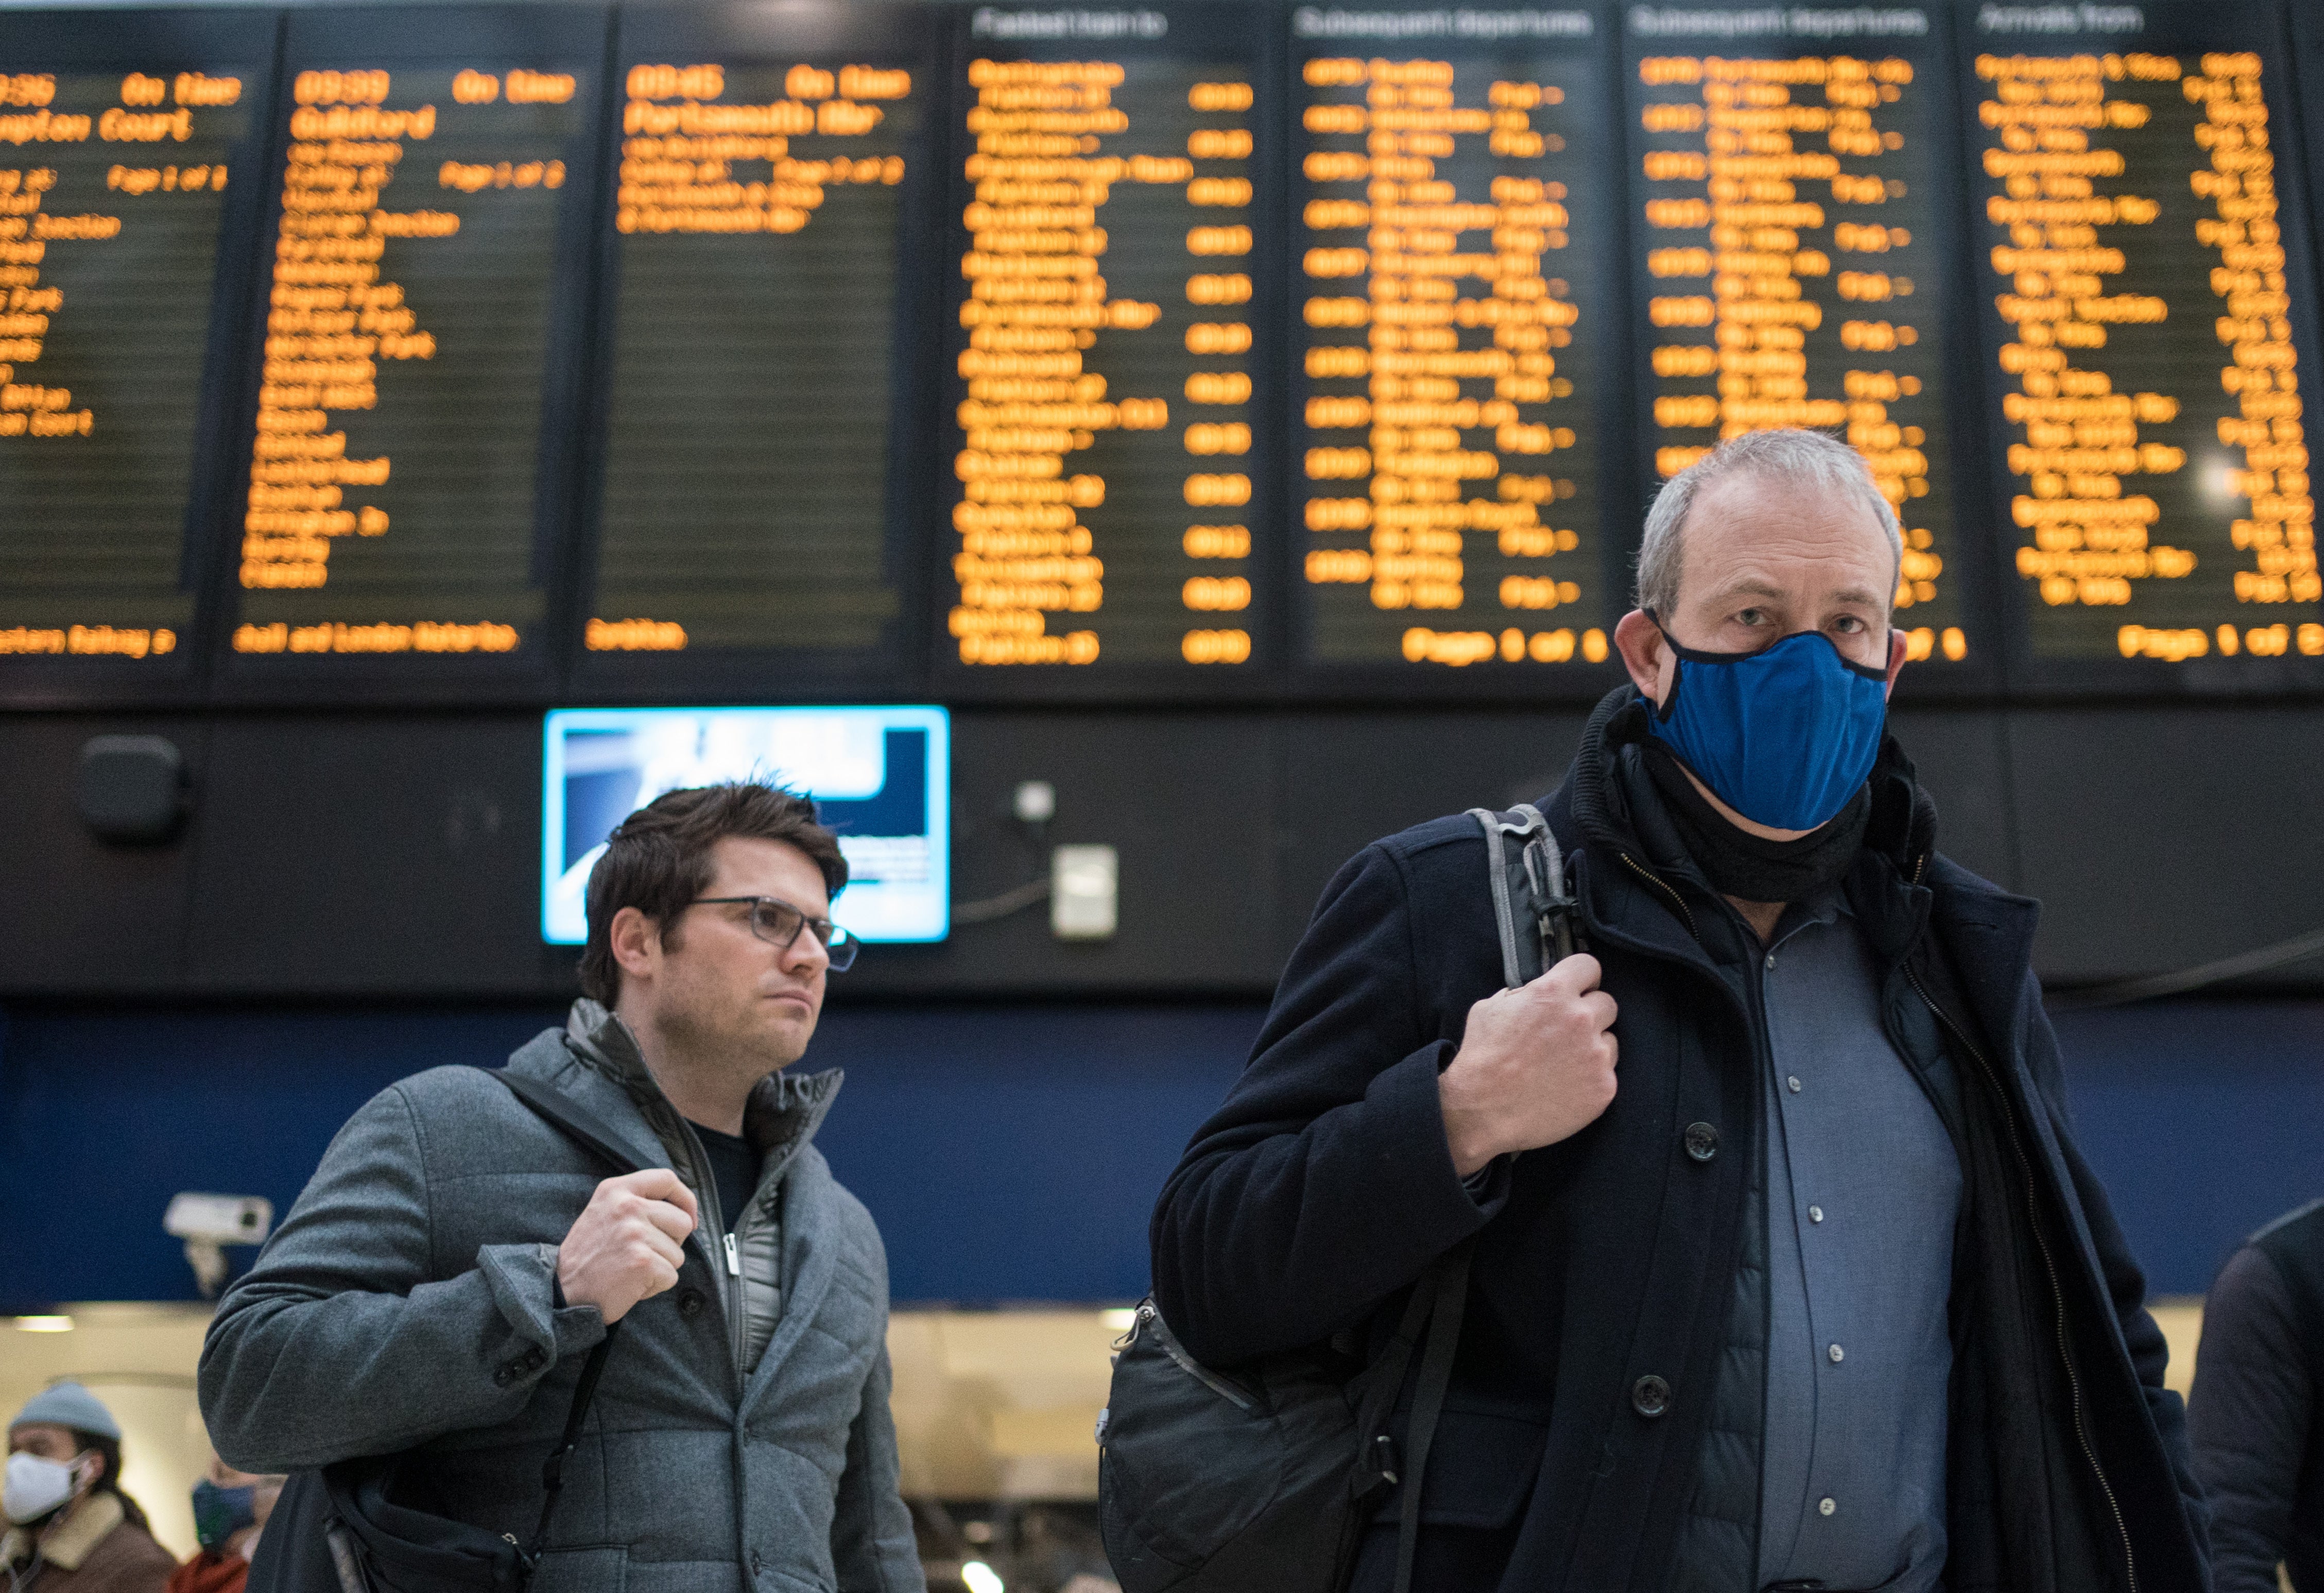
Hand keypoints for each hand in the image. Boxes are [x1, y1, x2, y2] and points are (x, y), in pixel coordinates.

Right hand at [555, 1170, 699, 1322]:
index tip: (689, 1217)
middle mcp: (626, 1206)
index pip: (666, 1179)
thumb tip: (683, 1209)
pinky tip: (630, 1285)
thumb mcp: (604, 1213)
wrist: (561, 1291)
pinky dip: (655, 1286)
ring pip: (678, 1253)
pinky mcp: (642, 1261)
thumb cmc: (588, 1257)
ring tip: (630, 1270)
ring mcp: (635, 1233)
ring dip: (660, 1267)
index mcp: (616, 1189)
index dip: (685, 1199)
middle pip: (682, 1221)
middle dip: (672, 1244)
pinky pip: (671, 1276)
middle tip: (643, 1255)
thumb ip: (636, 1202)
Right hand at [1438, 954, 1618, 1176]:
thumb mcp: (1489, 1009)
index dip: (1582, 978)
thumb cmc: (1482, 1060)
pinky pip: (1607, 1073)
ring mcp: (1596, 1055)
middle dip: (1590, 1013)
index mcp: (1552, 993)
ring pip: (1610, 1040)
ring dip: (1593, 1047)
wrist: (1482, 1111)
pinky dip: (1590, 1078)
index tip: (1578, 988)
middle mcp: (1580, 1019)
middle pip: (1607, 1003)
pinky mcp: (1604, 1087)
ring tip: (1564, 1064)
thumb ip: (1520, 995)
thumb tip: (1533, 994)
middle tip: (1568, 1031)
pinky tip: (1566, 1086)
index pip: (1588, 966)